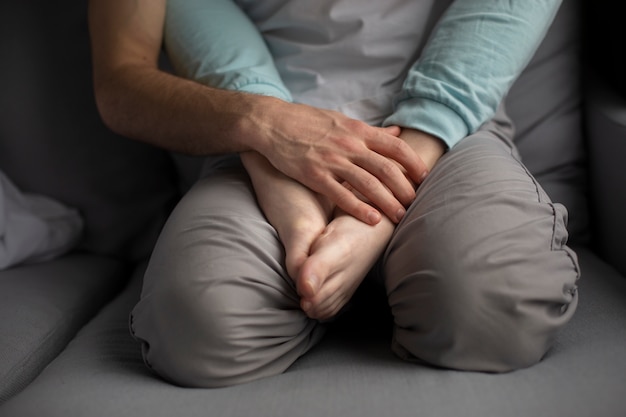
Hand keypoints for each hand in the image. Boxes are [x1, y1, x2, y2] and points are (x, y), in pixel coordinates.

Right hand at [250, 100, 428, 224]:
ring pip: (368, 184)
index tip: (425, 177)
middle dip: (405, 188)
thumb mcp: (342, 119)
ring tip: (399, 217)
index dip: (414, 163)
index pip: (396, 147)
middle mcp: (349, 145)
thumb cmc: (307, 121)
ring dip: (387, 202)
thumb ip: (370, 131)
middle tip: (415, 204)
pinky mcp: (314, 175)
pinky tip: (372, 219)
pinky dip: (359, 208)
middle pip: (387, 168)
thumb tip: (396, 133)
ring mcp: (332, 160)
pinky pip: (341, 194)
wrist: (272, 122)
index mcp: (358, 130)